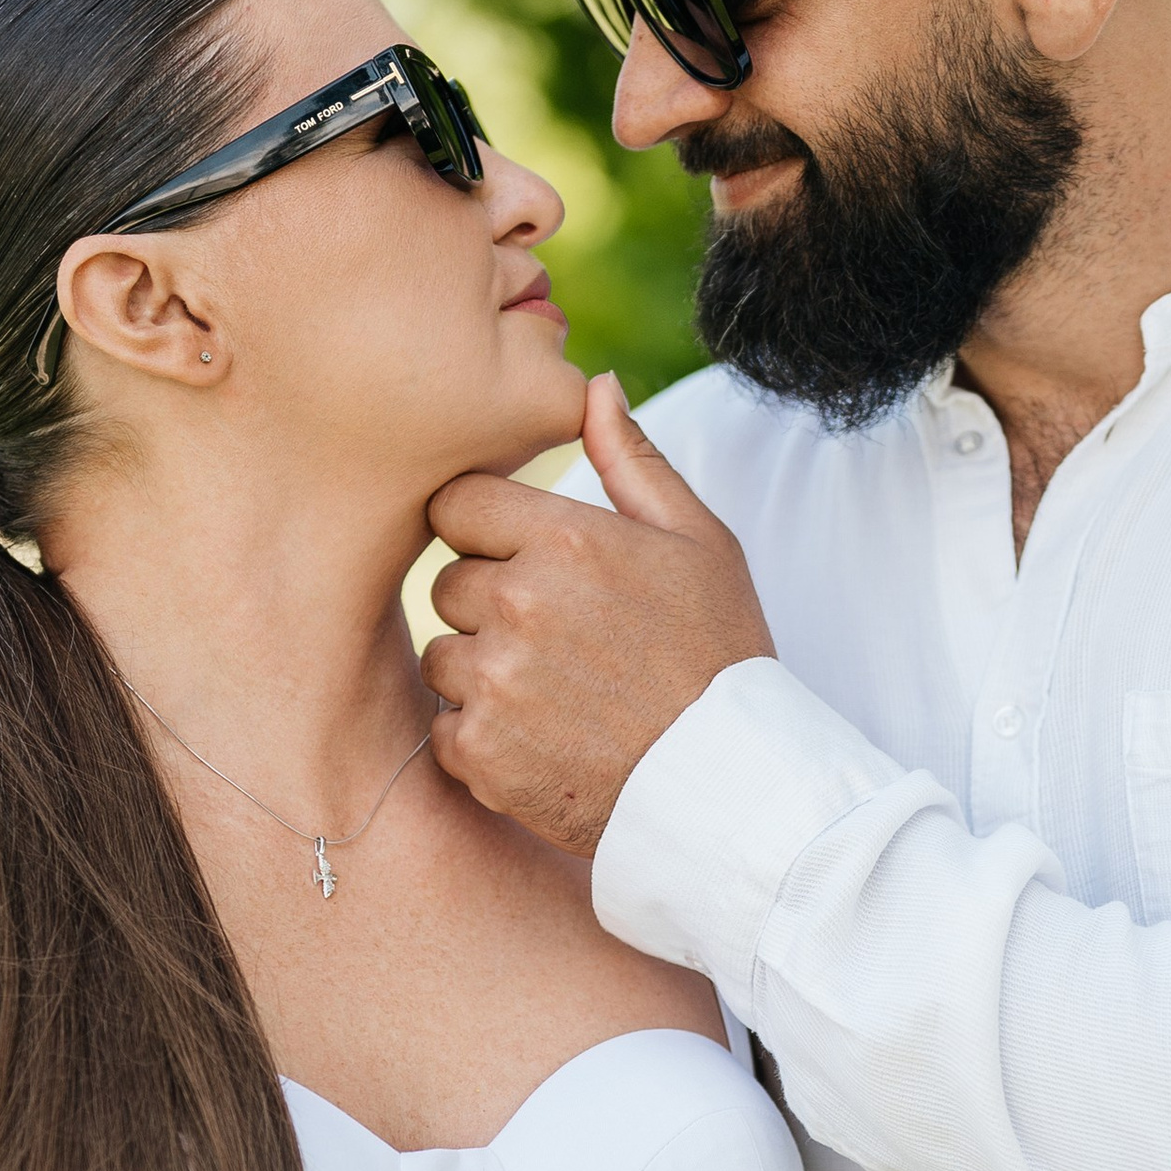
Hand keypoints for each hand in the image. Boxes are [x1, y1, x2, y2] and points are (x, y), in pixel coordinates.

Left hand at [422, 375, 774, 857]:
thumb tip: (592, 384)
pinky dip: (484, 737)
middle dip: (489, 604)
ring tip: (557, 693)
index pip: (457, 503)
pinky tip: (546, 740)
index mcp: (564, 538)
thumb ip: (632, 459)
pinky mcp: (480, 751)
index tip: (525, 562)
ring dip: (481, 671)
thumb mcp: (699, 542)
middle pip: (446, 581)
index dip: (487, 530)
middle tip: (560, 640)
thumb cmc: (719, 656)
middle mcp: (517, 603)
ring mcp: (493, 681)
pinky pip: (445, 726)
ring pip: (441, 655)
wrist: (728, 785)